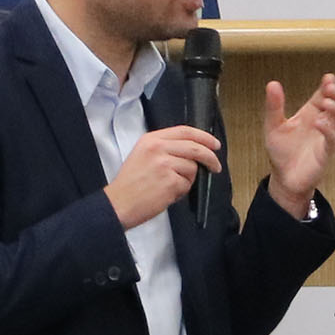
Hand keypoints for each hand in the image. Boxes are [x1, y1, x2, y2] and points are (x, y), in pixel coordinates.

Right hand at [105, 125, 222, 228]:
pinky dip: (181, 192)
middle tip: (215, 166)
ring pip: (192, 168)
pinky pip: (187, 185)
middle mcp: (158, 148)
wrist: (118, 203)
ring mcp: (164, 164)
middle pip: (195, 148)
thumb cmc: (130, 184)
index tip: (214, 144)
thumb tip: (192, 152)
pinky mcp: (170, 181)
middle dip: (210, 158)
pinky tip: (166, 194)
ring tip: (169, 187)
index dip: (203, 137)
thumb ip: (164, 148)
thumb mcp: (142, 155)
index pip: (185, 131)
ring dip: (187, 180)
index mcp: (151, 139)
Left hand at [260, 74, 334, 216]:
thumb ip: (274, 106)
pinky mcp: (326, 153)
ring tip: (326, 103)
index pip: (323, 96)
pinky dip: (329, 130)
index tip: (329, 77)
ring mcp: (326, 138)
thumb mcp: (273, 126)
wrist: (283, 179)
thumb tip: (272, 83)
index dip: (328, 85)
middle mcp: (321, 124)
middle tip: (330, 87)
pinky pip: (333, 140)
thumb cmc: (280, 152)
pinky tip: (319, 123)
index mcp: (310, 114)